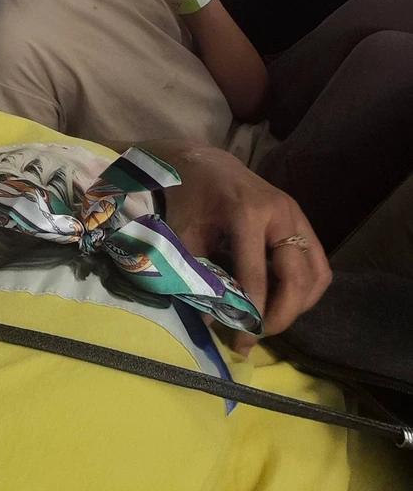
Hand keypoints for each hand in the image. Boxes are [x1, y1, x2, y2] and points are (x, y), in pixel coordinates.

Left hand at [160, 144, 331, 352]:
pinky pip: (318, 264)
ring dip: (299, 305)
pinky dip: (308, 289)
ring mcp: (297, 215)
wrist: (206, 162)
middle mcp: (280, 213)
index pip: (257, 275)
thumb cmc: (191, 196)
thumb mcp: (185, 232)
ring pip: (316, 274)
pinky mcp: (303, 220)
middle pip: (297, 278)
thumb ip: (197, 273)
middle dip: (282, 315)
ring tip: (271, 321)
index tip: (241, 341)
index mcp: (246, 213)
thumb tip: (212, 320)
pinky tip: (284, 300)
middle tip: (259, 335)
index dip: (252, 313)